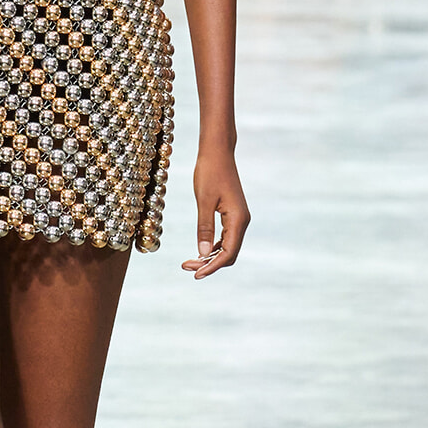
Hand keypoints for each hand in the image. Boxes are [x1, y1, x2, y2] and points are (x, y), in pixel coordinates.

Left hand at [182, 145, 249, 279]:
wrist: (217, 152)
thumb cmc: (209, 173)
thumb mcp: (204, 201)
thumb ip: (204, 227)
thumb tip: (203, 252)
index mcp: (238, 220)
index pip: (228, 253)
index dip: (212, 267)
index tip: (196, 274)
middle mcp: (242, 221)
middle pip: (229, 253)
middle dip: (209, 264)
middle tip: (186, 267)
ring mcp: (238, 218)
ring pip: (227, 246)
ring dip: (210, 256)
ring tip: (189, 261)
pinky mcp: (233, 214)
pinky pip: (226, 237)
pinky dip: (213, 246)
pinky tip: (200, 249)